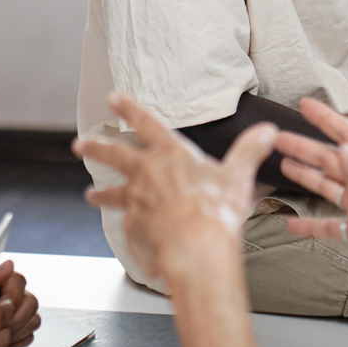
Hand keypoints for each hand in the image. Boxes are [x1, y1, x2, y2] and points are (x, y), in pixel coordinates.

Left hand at [75, 92, 277, 279]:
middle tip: (80, 145)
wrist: (198, 247)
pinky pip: (128, 227)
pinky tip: (126, 238)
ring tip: (89, 196)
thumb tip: (268, 130)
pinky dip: (128, 233)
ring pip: (112, 193)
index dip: (129, 108)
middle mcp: (147, 173)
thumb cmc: (217, 210)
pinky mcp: (135, 226)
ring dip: (100, 193)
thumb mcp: (238, 176)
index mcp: (171, 153)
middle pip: (115, 155)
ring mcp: (137, 201)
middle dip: (96, 148)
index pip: (146, 123)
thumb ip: (250, 150)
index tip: (112, 98)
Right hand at [275, 98, 347, 294]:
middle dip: (304, 147)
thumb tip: (343, 150)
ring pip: (326, 186)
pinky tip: (292, 223)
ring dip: (305, 175)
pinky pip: (328, 225)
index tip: (306, 105)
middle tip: (278, 137)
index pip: (347, 136)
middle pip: (329, 159)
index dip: (327, 119)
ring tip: (283, 164)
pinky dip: (310, 223)